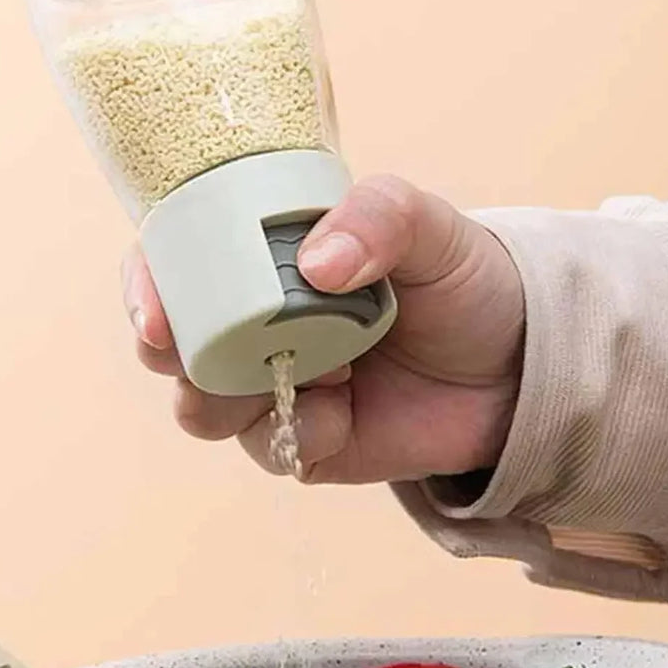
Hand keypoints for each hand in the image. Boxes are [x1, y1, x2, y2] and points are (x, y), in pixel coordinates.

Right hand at [122, 175, 523, 483]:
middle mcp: (262, 326)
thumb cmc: (467, 285)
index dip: (146, 288)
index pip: (178, 266)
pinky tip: (343, 411)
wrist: (520, 368)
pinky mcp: (310, 444)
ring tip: (315, 370)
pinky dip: (298, 431)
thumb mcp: (431, 229)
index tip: (153, 317)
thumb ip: (380, 218)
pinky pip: (271, 449)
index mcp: (270, 262)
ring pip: (206, 409)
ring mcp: (281, 388)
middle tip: (197, 356)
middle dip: (175, 356)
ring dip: (235, 397)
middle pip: (176, 348)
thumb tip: (318, 263)